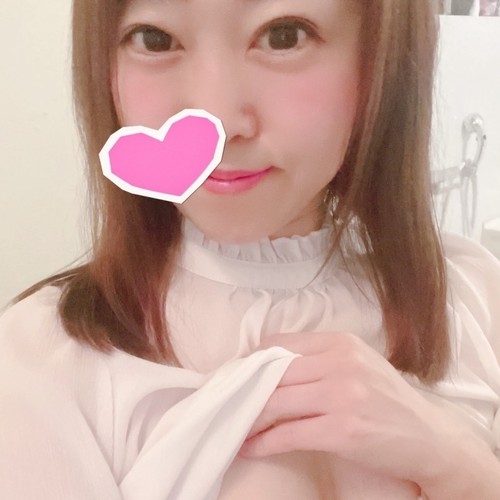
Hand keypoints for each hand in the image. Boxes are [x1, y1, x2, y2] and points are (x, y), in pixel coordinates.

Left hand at [238, 332, 464, 484]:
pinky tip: (249, 447)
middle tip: (231, 401)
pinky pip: (289, 434)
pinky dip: (263, 442)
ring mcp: (342, 396)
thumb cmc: (389, 400)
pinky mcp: (342, 431)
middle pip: (275, 372)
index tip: (241, 374)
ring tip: (236, 424)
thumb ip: (320, 359)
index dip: (255, 360)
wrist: (430, 438)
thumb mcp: (358, 364)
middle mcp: (340, 364)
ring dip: (250, 417)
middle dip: (248, 389)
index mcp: (341, 343)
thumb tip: (273, 365)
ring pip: (276, 402)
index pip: (281, 343)